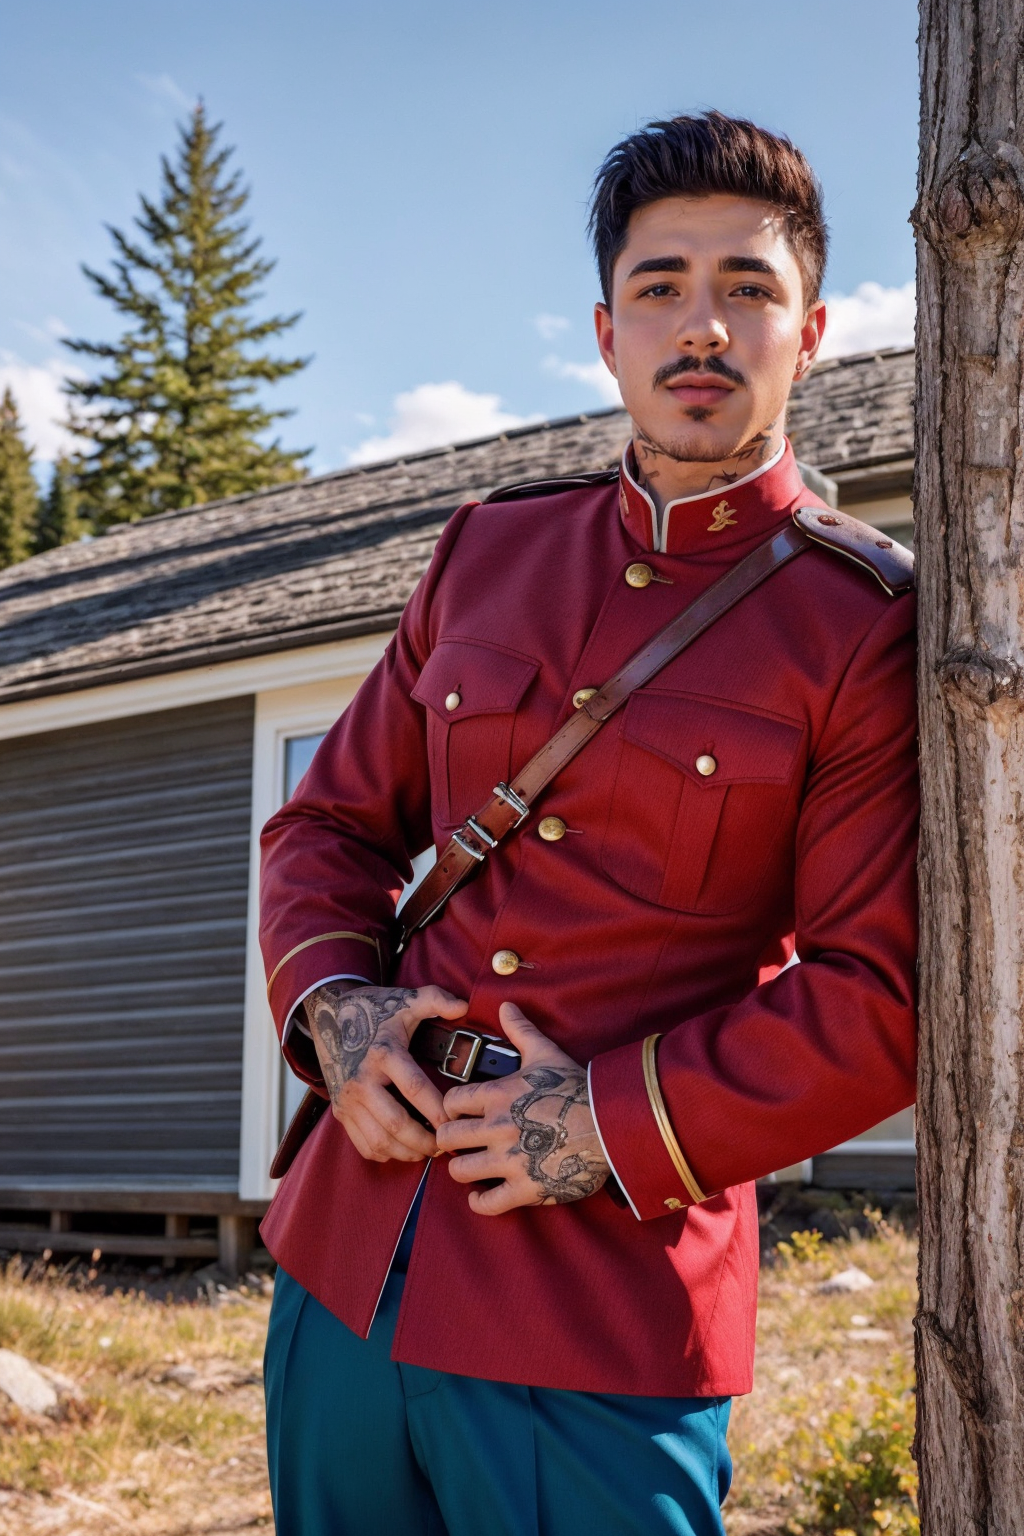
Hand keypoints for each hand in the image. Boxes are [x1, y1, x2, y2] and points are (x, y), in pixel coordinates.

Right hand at [303, 983, 468, 1162]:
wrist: (330, 1015)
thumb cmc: (374, 1010)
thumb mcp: (406, 1000)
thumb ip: (436, 999)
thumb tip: (463, 1007)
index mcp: (383, 1054)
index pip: (415, 1089)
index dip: (438, 1111)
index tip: (456, 1123)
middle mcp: (361, 1080)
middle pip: (396, 1123)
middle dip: (425, 1141)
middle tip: (445, 1144)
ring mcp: (348, 1099)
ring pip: (379, 1140)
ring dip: (407, 1152)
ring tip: (428, 1150)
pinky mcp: (340, 1111)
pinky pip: (363, 1144)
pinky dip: (386, 1153)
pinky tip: (404, 1149)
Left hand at [435, 1002, 609, 1214]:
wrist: (612, 1123)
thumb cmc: (577, 1087)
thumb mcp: (546, 1053)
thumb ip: (520, 1031)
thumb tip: (506, 1006)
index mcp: (498, 1094)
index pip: (450, 1102)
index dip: (452, 1108)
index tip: (460, 1113)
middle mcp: (498, 1127)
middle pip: (447, 1137)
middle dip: (451, 1139)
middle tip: (462, 1141)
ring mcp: (510, 1161)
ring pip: (459, 1170)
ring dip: (463, 1169)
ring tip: (473, 1165)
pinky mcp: (526, 1189)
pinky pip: (487, 1204)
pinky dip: (479, 1202)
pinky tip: (481, 1195)